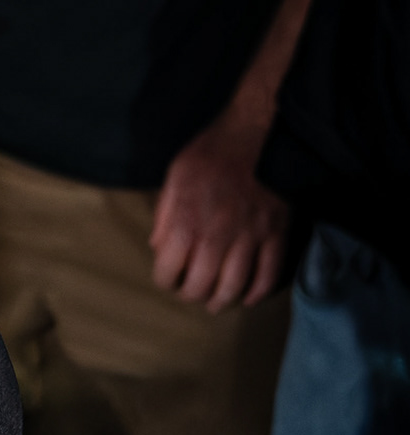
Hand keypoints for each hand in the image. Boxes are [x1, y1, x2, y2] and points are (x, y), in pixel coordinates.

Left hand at [149, 114, 288, 310]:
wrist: (257, 130)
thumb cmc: (211, 152)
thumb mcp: (174, 177)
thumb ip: (164, 216)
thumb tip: (158, 248)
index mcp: (186, 221)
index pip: (168, 271)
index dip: (165, 280)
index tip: (169, 278)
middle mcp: (216, 233)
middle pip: (200, 286)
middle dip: (191, 295)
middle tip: (191, 292)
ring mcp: (249, 234)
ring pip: (234, 285)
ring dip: (222, 301)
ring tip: (215, 303)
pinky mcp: (275, 232)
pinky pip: (269, 272)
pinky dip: (259, 291)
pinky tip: (249, 298)